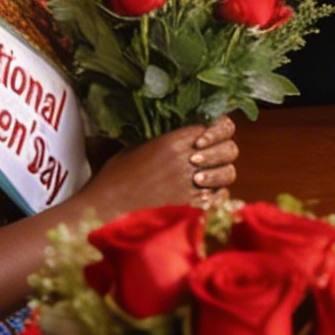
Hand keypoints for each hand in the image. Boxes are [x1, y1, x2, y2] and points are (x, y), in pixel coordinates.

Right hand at [85, 121, 237, 216]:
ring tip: (204, 178)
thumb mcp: (136, 146)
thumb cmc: (115, 176)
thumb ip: (162, 138)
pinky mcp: (192, 206)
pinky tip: (202, 194)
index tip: (210, 137)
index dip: (221, 130)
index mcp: (175, 140)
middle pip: (229, 150)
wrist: (105, 207)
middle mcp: (188, 160)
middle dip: (223, 153)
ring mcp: (192, 184)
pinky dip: (214, 196)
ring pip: (228, 175)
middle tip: (209, 159)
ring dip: (220, 175)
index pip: (219, 126)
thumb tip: (179, 132)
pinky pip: (219, 198)